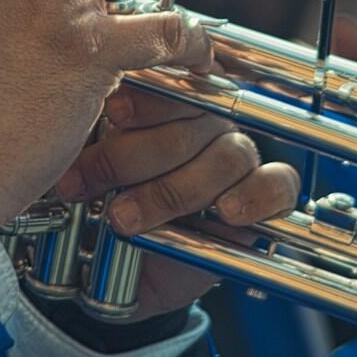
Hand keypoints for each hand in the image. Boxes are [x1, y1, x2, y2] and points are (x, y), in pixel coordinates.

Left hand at [54, 84, 300, 320]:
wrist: (111, 275)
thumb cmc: (98, 206)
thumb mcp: (83, 165)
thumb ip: (86, 132)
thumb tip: (79, 106)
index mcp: (169, 103)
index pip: (173, 81)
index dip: (145, 98)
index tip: (111, 113)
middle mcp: (208, 124)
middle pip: (193, 122)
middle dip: (132, 156)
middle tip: (86, 183)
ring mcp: (237, 158)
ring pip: (226, 156)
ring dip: (171, 190)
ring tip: (123, 219)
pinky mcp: (261, 198)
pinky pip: (277, 184)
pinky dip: (253, 195)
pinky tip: (224, 211)